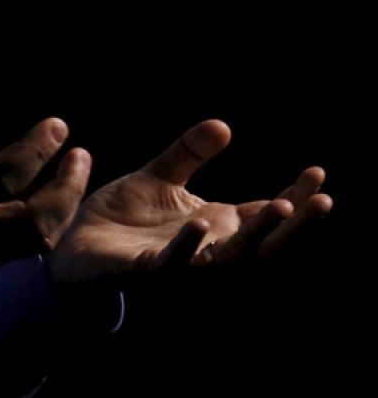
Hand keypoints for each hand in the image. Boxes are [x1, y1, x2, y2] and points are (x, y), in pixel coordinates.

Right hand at [0, 79, 88, 287]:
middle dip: (67, 188)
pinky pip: (20, 253)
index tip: (58, 125)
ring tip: (70, 174)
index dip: (37, 150)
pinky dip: (42, 226)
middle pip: (35, 222)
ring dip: (61, 209)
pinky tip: (45, 197)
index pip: (4, 178)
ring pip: (34, 244)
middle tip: (80, 155)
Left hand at [48, 120, 332, 284]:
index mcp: (216, 226)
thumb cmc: (123, 219)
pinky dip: (189, 248)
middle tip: (323, 201)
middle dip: (296, 225)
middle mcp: (208, 250)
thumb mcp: (158, 178)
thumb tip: (222, 125)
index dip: (296, 197)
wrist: (74, 248)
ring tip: (280, 207)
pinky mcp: (146, 272)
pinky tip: (201, 225)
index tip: (318, 172)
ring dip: (257, 237)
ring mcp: (182, 265)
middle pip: (265, 244)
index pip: (267, 215)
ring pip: (230, 260)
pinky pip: (174, 264)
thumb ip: (188, 153)